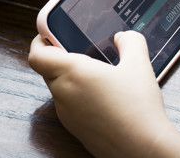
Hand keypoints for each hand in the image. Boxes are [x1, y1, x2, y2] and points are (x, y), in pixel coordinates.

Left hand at [29, 31, 179, 157]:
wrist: (143, 149)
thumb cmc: (138, 107)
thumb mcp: (139, 64)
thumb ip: (130, 41)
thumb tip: (122, 37)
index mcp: (72, 72)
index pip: (37, 55)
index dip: (39, 41)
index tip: (50, 34)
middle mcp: (64, 93)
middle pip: (47, 70)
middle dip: (59, 57)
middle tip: (80, 50)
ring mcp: (68, 115)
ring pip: (59, 89)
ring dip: (70, 79)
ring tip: (97, 73)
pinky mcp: (76, 130)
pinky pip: (70, 106)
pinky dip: (79, 97)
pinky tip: (104, 97)